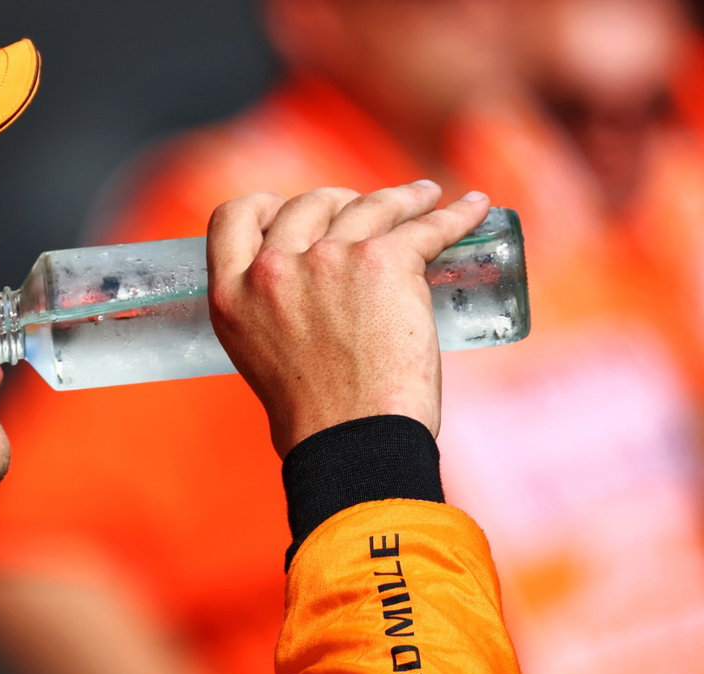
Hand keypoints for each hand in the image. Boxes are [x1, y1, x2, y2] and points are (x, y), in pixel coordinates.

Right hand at [206, 182, 490, 456]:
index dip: (268, 205)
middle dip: (342, 202)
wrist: (354, 444)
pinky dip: (457, 214)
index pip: (236, 216)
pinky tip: (472, 207)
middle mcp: (273, 268)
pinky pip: (428, 225)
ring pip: (372, 205)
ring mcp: (328, 259)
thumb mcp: (258, 356)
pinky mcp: (384, 262)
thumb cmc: (315, 420)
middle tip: (370, 213)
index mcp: (231, 293)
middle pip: (310, 203)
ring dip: (405, 198)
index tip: (296, 211)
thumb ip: (270, 316)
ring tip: (426, 199)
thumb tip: (306, 306)